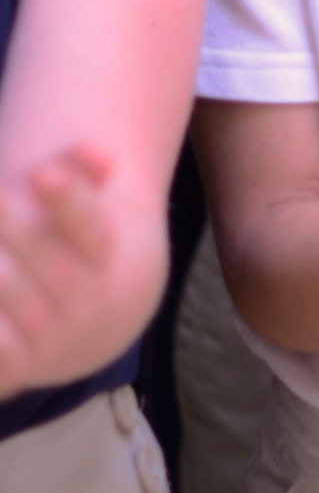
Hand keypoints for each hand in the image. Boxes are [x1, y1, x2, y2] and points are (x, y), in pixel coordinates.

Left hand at [0, 144, 122, 394]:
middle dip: (13, 225)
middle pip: (46, 259)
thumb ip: (82, 175)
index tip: (41, 172)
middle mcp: (85, 302)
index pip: (90, 226)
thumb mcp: (84, 213)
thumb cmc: (71, 252)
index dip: (68, 200)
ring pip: (11, 296)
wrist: (90, 331)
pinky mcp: (14, 370)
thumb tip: (95, 151)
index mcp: (104, 257)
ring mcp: (49, 338)